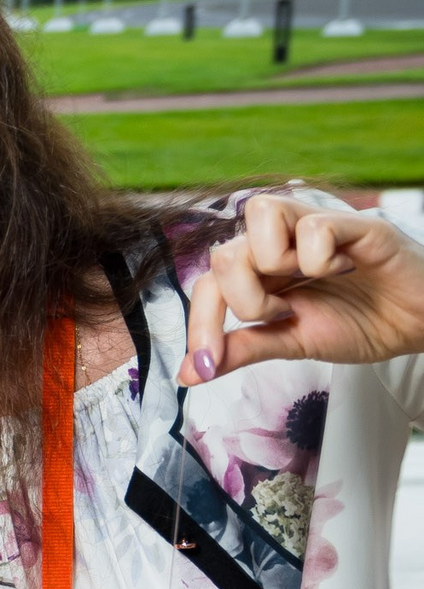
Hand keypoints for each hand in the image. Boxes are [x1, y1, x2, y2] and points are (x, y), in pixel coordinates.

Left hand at [181, 193, 423, 383]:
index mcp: (260, 268)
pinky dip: (320, 259)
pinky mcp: (356, 225)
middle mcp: (280, 240)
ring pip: (259, 215)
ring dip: (276, 265)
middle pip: (223, 253)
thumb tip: (188, 374)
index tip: (207, 366)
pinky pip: (315, 226)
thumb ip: (243, 350)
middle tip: (283, 316)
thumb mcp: (291, 343)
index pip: (206, 283)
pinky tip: (344, 269)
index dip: (199, 325)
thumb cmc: (360, 323)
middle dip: (244, 300)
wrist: (420, 326)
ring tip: (311, 283)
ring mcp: (316, 227)